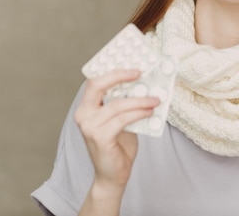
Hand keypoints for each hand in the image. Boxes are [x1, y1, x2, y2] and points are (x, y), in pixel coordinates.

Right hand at [74, 69, 159, 188]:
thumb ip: (125, 104)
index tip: (130, 64)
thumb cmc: (117, 145)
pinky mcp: (100, 137)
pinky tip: (150, 112)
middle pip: (97, 86)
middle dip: (119, 76)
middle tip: (139, 72)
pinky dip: (138, 113)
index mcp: (86, 108)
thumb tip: (144, 85)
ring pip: (117, 104)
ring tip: (155, 99)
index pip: (94, 82)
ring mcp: (90, 127)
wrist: (113, 175)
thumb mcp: (121, 119)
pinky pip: (123, 119)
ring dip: (139, 100)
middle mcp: (83, 115)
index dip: (111, 70)